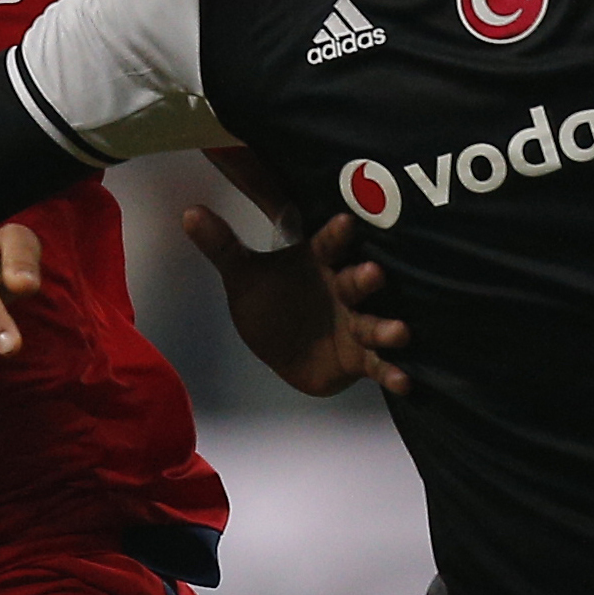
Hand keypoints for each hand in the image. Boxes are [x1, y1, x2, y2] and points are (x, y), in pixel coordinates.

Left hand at [184, 209, 409, 396]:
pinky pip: (377, 365)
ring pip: (373, 323)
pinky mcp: (360, 358)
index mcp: (318, 263)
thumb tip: (188, 212)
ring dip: (387, 328)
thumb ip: (221, 244)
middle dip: (366, 279)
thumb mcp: (243, 275)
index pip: (328, 244)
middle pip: (356, 282)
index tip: (346, 221)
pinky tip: (405, 382)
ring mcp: (355, 324)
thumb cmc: (272, 301)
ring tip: (401, 332)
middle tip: (374, 274)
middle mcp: (342, 290)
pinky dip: (392, 373)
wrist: (284, 349)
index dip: (336, 234)